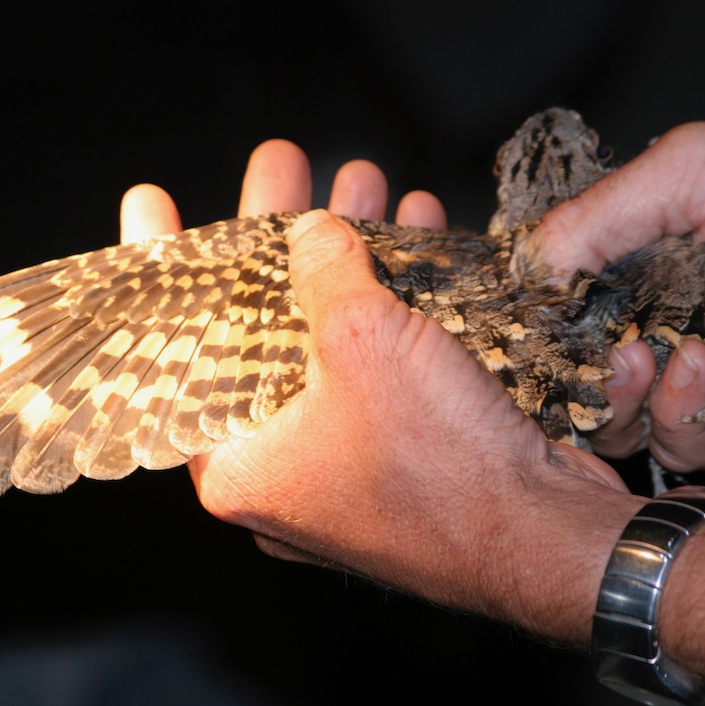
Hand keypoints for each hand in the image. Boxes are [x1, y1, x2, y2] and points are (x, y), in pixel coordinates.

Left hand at [119, 139, 644, 644]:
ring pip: (331, 339)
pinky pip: (383, 363)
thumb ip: (324, 270)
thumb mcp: (364, 342)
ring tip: (367, 181)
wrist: (552, 541)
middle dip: (282, 236)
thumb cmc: (441, 465)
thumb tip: (311, 231)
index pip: (177, 346)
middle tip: (285, 164)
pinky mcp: (404, 453)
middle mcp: (283, 470)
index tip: (152, 201)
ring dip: (355, 257)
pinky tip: (422, 231)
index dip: (164, 264)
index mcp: (239, 465)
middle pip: (262, 327)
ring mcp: (345, 464)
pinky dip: (399, 301)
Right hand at [534, 121, 704, 467]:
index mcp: (642, 255)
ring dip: (619, 395)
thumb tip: (529, 267)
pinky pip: (678, 443)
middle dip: (573, 366)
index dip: (538, 315)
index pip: (561, 297)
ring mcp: (699, 374)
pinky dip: (680, 415)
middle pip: (577, 366)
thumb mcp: (696, 171)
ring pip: (617, 415)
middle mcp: (662, 317)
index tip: (525, 324)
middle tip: (598, 350)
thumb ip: (604, 212)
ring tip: (648, 360)